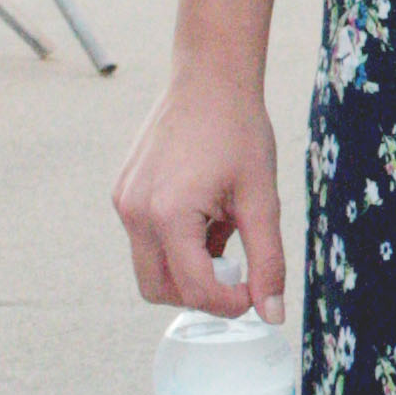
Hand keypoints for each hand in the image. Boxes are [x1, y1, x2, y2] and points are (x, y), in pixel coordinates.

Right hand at [113, 62, 285, 318]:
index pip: (195, 290)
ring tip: (223, 230)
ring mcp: (124, 202)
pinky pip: (145, 240)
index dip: (230, 304)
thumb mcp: (262, 200)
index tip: (255, 293)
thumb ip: (268, 261)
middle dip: (200, 294)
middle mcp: (135, 212)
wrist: (209, 79)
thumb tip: (272, 314)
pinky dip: (175, 244)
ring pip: (150, 268)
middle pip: (160, 290)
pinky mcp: (123, 193)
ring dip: (187, 268)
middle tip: (237, 272)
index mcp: (169, 215)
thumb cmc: (238, 131)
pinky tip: (205, 214)